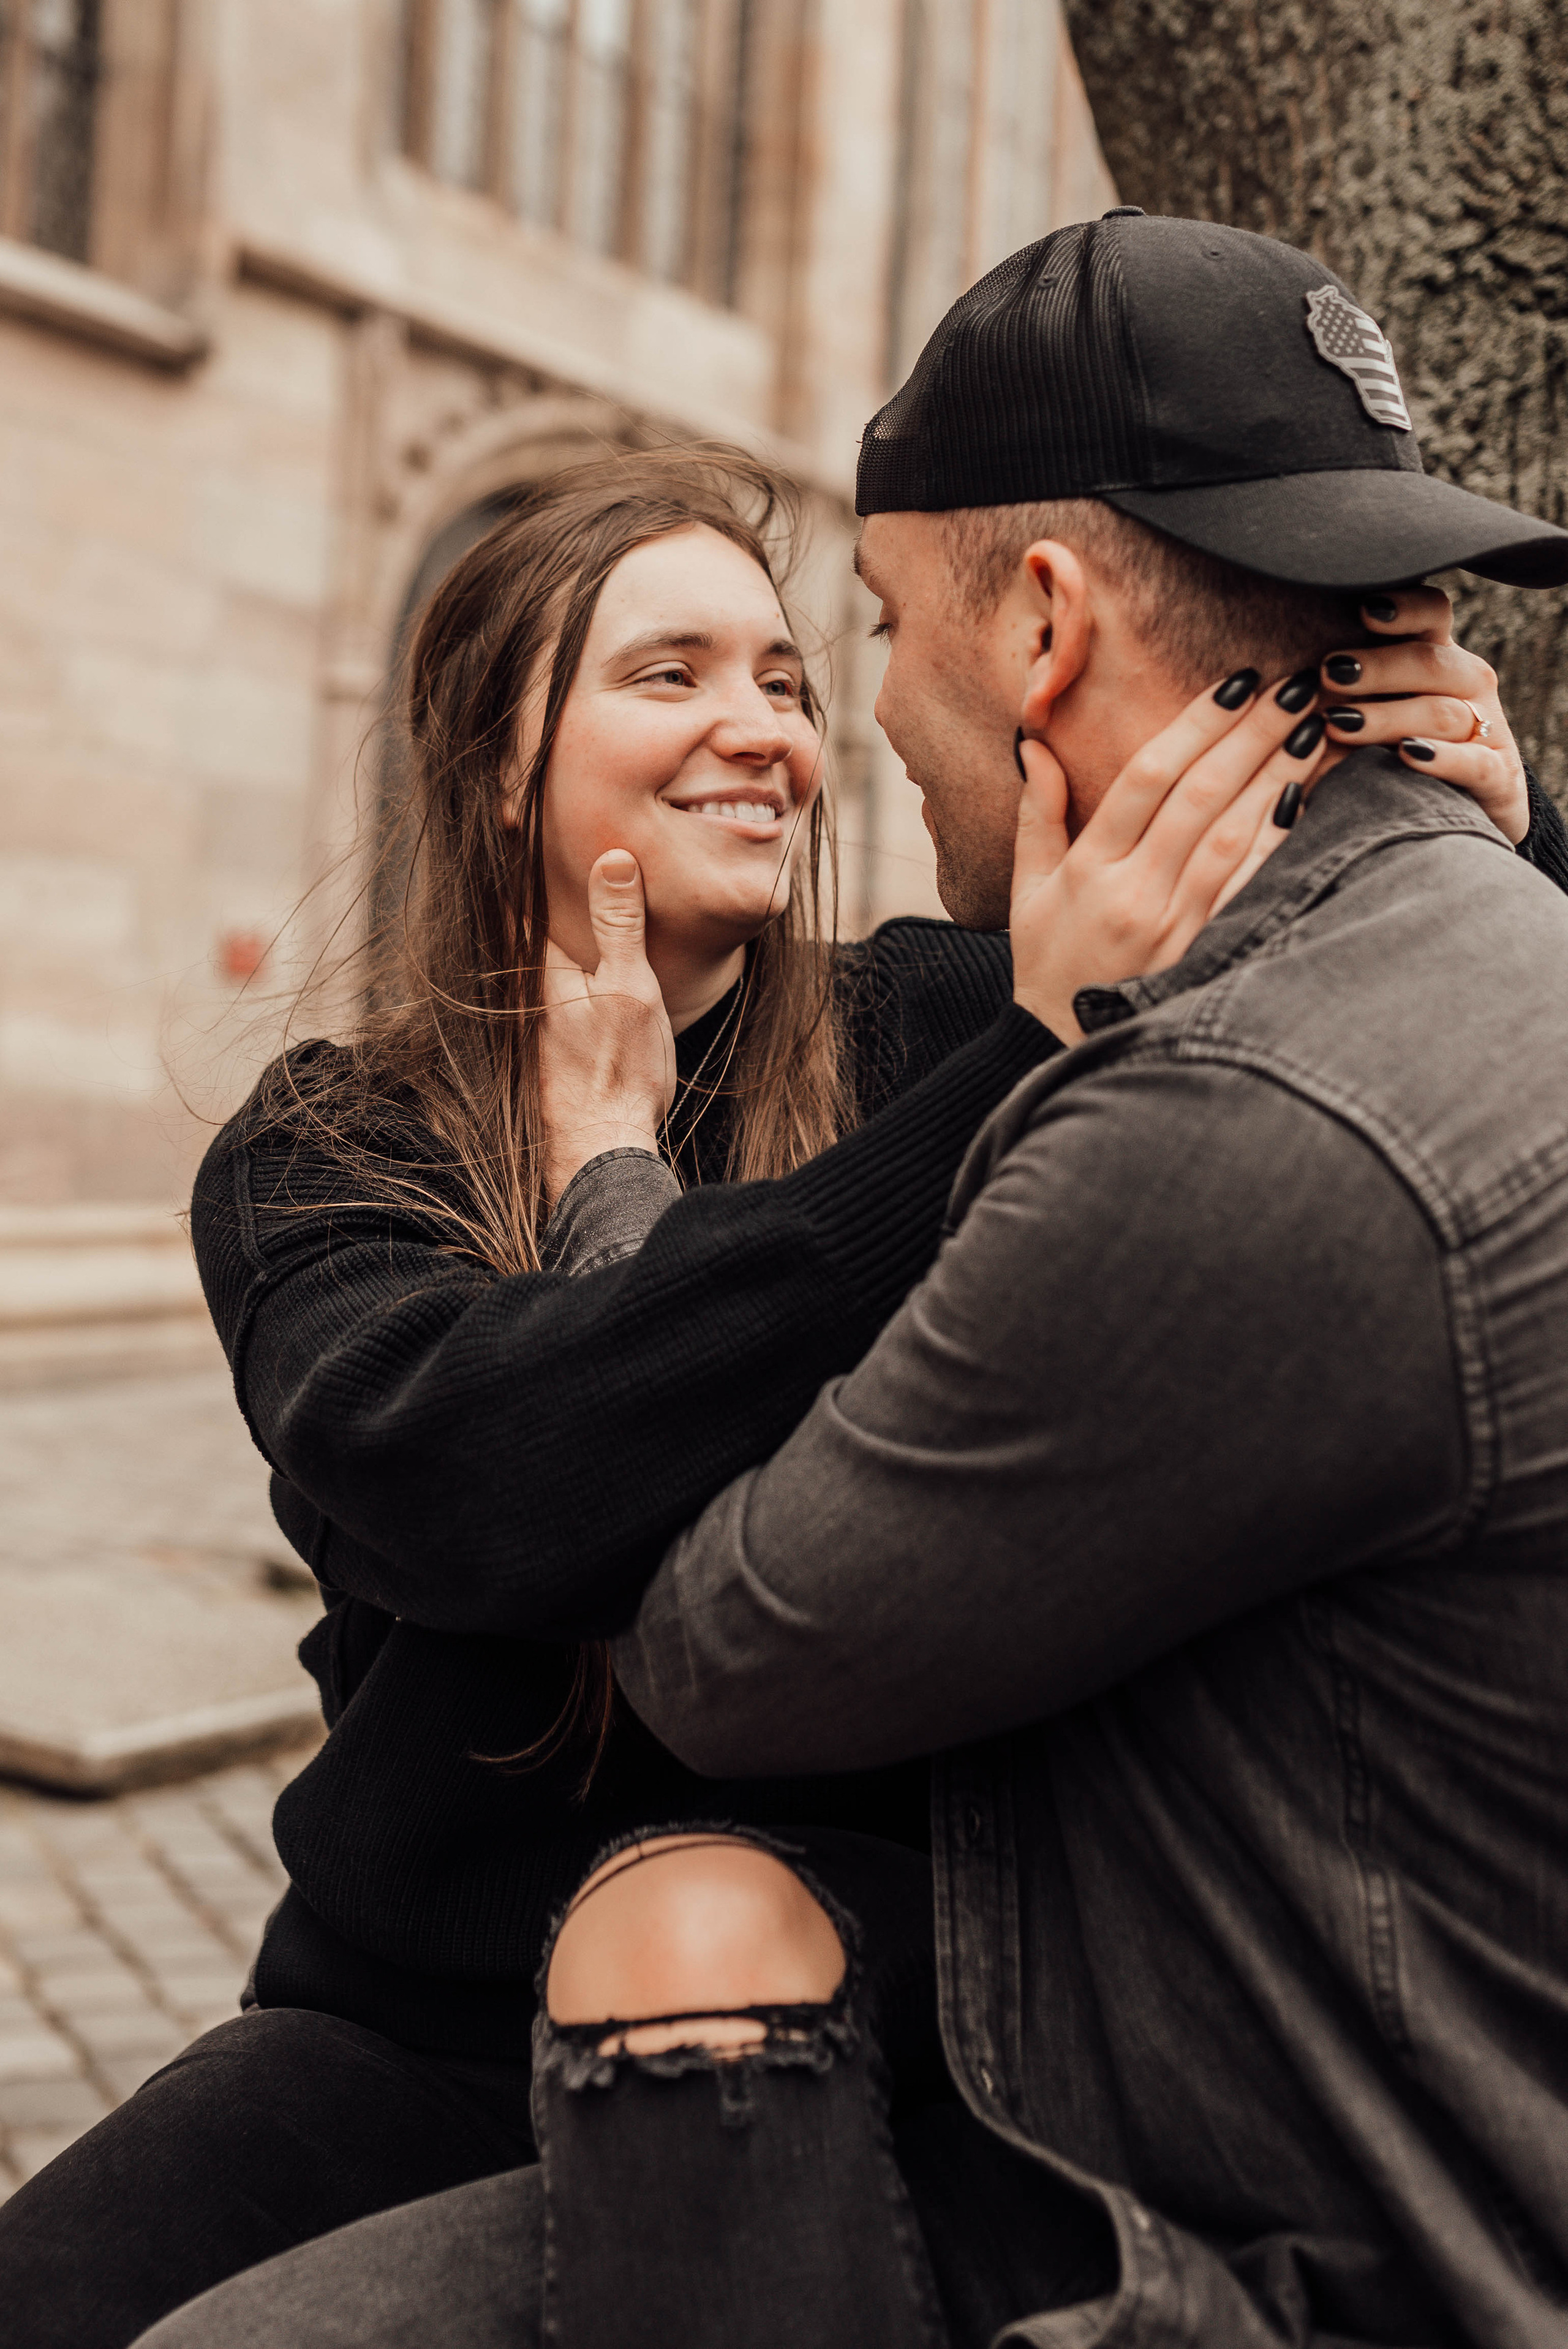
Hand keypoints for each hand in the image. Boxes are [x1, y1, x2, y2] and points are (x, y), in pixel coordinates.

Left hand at [540, 851, 675, 1207]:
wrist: (602, 1149)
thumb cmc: (619, 1072)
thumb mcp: (630, 988)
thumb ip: (620, 925)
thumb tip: (612, 857)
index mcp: (541, 967)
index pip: (519, 893)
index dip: (513, 849)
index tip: (504, 806)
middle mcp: (526, 989)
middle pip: (521, 920)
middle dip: (520, 878)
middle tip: (517, 823)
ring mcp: (532, 1018)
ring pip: (531, 955)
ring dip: (534, 917)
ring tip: (549, 878)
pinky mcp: (545, 1044)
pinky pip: (544, 984)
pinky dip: (550, 957)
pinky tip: (568, 952)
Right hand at [1009, 672, 1330, 1043]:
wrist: (1063, 1049)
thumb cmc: (1049, 962)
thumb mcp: (1028, 890)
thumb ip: (1037, 814)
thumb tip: (1033, 742)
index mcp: (1090, 869)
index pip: (1147, 778)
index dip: (1196, 725)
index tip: (1237, 682)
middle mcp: (1135, 894)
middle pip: (1201, 796)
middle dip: (1252, 734)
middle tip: (1296, 687)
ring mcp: (1175, 926)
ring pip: (1234, 836)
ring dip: (1276, 777)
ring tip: (1313, 729)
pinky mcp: (1206, 952)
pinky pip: (1250, 887)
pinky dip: (1277, 840)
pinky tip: (1304, 800)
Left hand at [1321, 589, 1527, 842]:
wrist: (1451, 820)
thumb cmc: (1385, 759)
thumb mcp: (1361, 718)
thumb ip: (1333, 689)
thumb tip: (1267, 678)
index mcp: (1435, 659)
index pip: (1432, 613)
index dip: (1403, 607)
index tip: (1362, 610)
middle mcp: (1466, 685)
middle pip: (1431, 661)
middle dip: (1378, 666)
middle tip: (1329, 673)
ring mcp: (1486, 729)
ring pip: (1443, 712)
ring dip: (1388, 716)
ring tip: (1339, 725)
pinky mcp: (1497, 776)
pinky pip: (1475, 762)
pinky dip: (1442, 759)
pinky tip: (1407, 755)